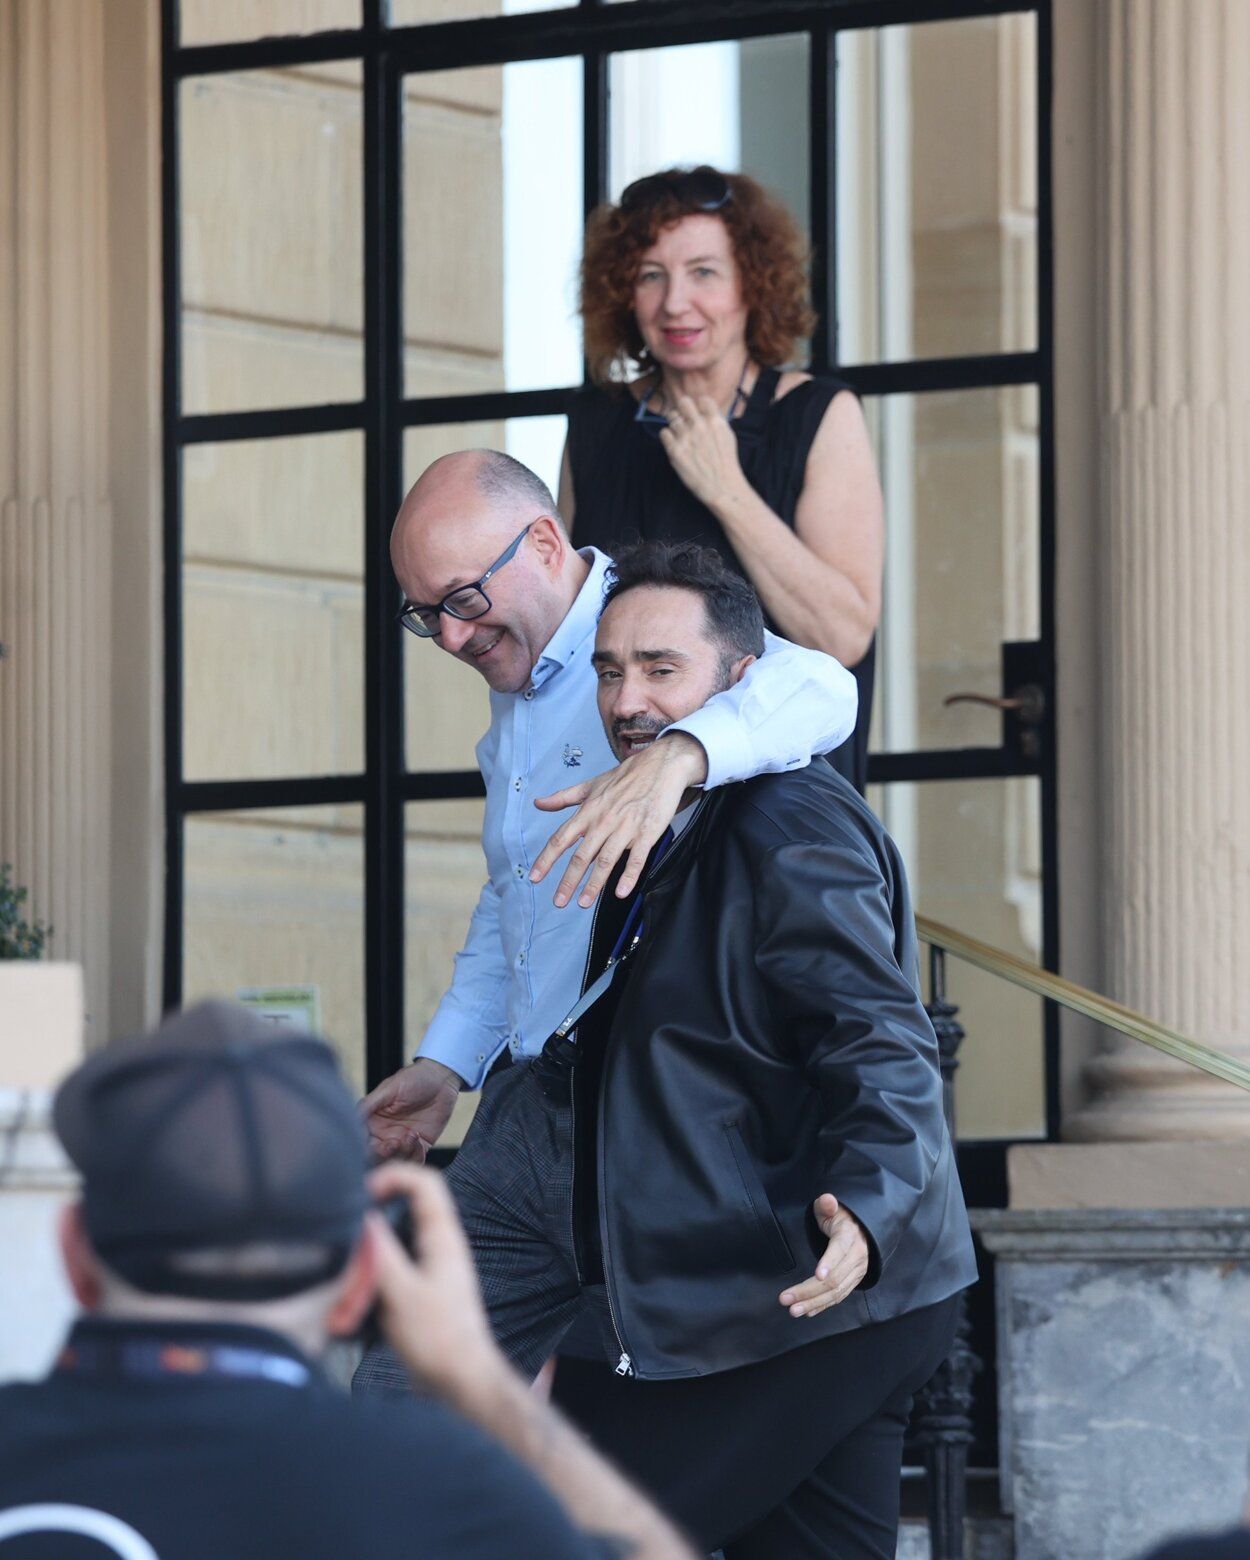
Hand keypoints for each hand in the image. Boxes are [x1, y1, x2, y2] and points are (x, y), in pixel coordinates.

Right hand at [360, 1057, 462, 1162]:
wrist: (441, 1078)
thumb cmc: (413, 1079)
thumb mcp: (388, 1089)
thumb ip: (368, 1105)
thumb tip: (350, 1119)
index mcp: (372, 1123)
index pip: (363, 1143)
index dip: (366, 1148)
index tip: (375, 1143)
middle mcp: (385, 1135)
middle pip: (378, 1158)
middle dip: (385, 1154)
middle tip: (394, 1142)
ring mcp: (402, 1141)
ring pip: (396, 1161)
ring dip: (403, 1153)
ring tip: (412, 1134)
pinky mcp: (420, 1145)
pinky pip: (415, 1160)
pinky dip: (417, 1156)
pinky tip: (420, 1140)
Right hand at [368, 1163, 502, 1400]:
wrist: (462, 1380)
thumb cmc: (438, 1339)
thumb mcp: (401, 1293)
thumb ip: (380, 1254)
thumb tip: (362, 1218)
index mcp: (442, 1238)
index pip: (425, 1183)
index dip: (394, 1176)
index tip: (362, 1192)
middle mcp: (441, 1247)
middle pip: (408, 1207)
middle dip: (376, 1212)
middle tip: (346, 1226)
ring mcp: (434, 1268)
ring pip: (398, 1239)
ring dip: (374, 1247)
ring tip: (347, 1262)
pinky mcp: (424, 1290)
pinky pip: (396, 1267)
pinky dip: (376, 1272)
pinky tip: (358, 1293)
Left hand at [531, 732, 706, 907]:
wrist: (660, 766)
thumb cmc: (625, 777)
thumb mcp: (590, 785)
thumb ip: (563, 798)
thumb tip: (538, 803)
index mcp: (588, 811)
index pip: (561, 838)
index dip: (546, 859)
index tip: (534, 877)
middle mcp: (603, 821)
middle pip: (581, 856)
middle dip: (568, 881)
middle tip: (558, 902)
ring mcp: (625, 828)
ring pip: (606, 860)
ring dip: (594, 884)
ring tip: (583, 903)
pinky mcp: (647, 833)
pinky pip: (636, 859)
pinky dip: (628, 876)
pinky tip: (620, 892)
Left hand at [659, 393, 750, 511]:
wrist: (721, 486)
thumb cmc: (726, 463)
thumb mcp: (727, 436)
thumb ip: (715, 421)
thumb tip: (703, 410)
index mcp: (715, 421)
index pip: (703, 399)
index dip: (700, 406)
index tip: (699, 414)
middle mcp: (700, 425)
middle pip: (683, 402)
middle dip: (683, 410)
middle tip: (684, 420)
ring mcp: (686, 437)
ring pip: (672, 417)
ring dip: (676, 425)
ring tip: (682, 437)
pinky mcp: (675, 450)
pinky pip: (664, 432)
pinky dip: (668, 437)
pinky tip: (676, 445)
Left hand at [779, 1194, 869, 1318]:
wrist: (862, 1229)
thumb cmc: (841, 1217)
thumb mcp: (832, 1207)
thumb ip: (827, 1204)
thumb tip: (828, 1200)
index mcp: (850, 1236)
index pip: (839, 1251)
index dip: (828, 1262)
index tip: (817, 1275)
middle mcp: (857, 1258)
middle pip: (834, 1279)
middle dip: (809, 1291)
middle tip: (786, 1299)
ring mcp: (857, 1272)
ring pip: (835, 1293)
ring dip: (813, 1303)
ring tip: (793, 1310)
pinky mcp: (853, 1282)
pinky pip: (838, 1297)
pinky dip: (822, 1306)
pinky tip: (808, 1311)